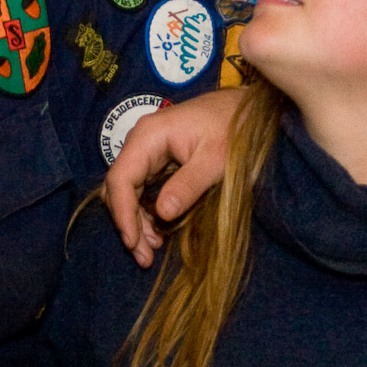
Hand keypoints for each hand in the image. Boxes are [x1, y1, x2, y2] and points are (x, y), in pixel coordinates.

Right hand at [104, 89, 241, 266]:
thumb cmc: (235, 129)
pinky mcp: (158, 158)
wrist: (248, 109)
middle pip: (119, 187)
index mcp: (149, 136)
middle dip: (128, 223)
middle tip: (144, 257)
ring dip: (135, 221)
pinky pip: (141, 188)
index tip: (133, 243)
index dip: (122, 214)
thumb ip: (189, 185)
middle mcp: (141, 141)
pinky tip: (157, 233)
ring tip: (150, 251)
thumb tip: (162, 214)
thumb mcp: (217, 160)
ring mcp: (148, 149)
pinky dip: (145, 211)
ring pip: (127, 190)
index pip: (120, 178)